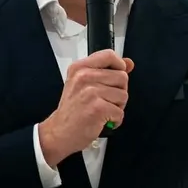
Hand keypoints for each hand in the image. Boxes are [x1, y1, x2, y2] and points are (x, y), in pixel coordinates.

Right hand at [38, 50, 134, 166]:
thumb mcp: (84, 84)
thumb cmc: (72, 110)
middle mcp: (84, 77)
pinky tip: (102, 120)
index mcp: (79, 68)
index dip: (119, 66)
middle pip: (122, 77)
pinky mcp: (98, 108)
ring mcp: (91, 93)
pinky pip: (120, 112)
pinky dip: (115, 120)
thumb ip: (107, 71)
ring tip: (102, 111)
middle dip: (119, 91)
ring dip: (117, 107)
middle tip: (105, 100)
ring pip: (123, 95)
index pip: (109, 55)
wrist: (59, 132)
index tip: (116, 75)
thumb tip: (129, 63)